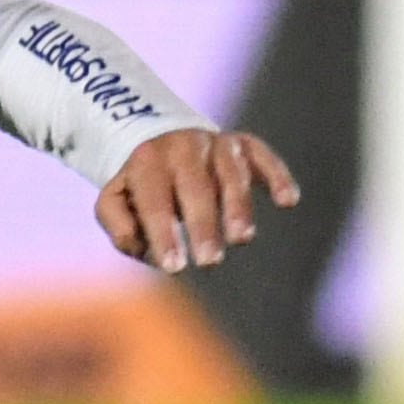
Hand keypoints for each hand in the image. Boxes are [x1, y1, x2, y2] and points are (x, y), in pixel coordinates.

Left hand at [97, 127, 301, 275]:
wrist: (160, 135)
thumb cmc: (139, 185)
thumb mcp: (115, 199)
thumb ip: (118, 224)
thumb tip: (138, 244)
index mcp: (146, 161)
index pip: (154, 200)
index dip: (163, 234)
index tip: (174, 267)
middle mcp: (182, 146)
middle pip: (195, 187)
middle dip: (203, 226)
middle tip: (209, 262)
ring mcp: (215, 143)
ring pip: (230, 173)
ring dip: (238, 205)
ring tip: (242, 239)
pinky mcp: (243, 144)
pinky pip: (262, 155)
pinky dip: (277, 175)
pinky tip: (288, 200)